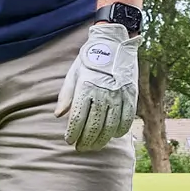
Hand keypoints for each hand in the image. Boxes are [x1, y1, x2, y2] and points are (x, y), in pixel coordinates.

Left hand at [56, 21, 139, 151]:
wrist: (114, 43)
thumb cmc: (90, 60)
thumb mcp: (74, 73)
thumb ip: (66, 95)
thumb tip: (58, 115)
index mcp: (85, 88)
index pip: (77, 119)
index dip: (72, 133)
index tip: (69, 140)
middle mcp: (103, 94)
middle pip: (93, 126)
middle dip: (85, 141)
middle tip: (80, 148)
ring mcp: (118, 95)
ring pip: (110, 127)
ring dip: (101, 140)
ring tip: (94, 146)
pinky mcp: (131, 95)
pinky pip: (127, 119)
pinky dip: (120, 131)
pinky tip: (113, 135)